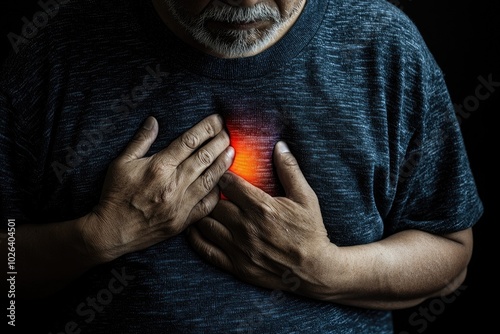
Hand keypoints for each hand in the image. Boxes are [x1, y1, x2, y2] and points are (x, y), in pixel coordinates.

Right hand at [85, 114, 234, 261]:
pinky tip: (223, 182)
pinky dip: (216, 193)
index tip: (217, 120)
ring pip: (210, 179)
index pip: (189, 141)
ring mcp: (180, 204)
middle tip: (228, 133)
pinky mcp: (183, 221)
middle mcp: (173, 184)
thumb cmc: (115, 195)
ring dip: (223, 164)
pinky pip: (206, 205)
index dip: (206, 128)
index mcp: (158, 167)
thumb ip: (140, 141)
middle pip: (204, 158)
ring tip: (232, 152)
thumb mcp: (121, 163)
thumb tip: (153, 120)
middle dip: (220, 143)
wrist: (112, 231)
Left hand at [187, 141, 331, 293]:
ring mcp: (239, 248)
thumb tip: (279, 145)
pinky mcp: (236, 265)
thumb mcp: (305, 197)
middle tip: (207, 186)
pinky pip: (207, 250)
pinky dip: (196, 238)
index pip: (229, 183)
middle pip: (213, 202)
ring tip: (200, 204)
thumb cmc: (310, 231)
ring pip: (206, 224)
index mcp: (261, 207)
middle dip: (209, 192)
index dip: (221, 173)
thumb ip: (290, 170)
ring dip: (201, 213)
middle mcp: (246, 227)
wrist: (313, 269)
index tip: (219, 169)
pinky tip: (194, 229)